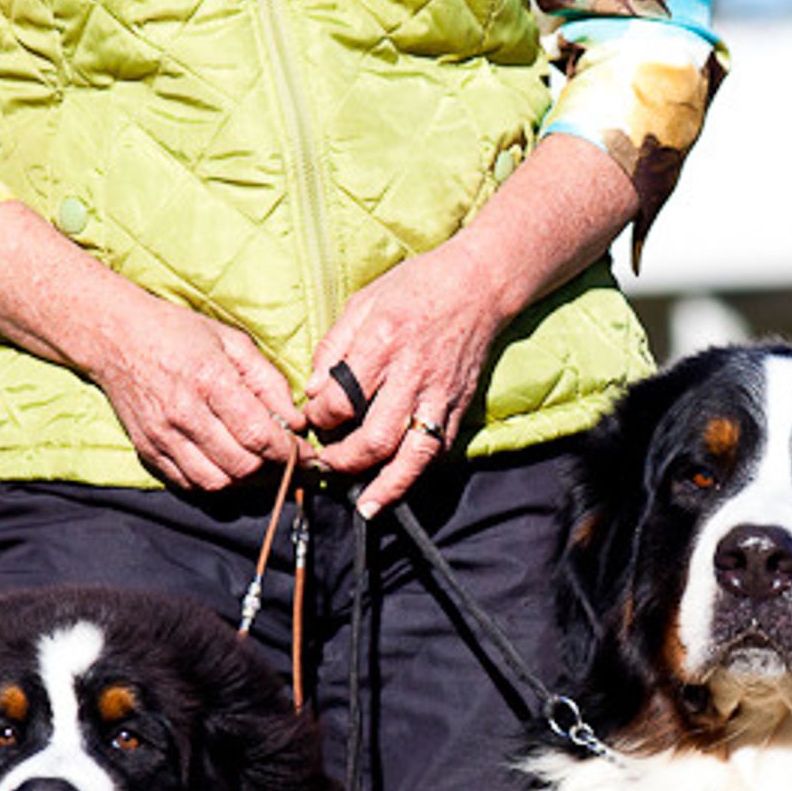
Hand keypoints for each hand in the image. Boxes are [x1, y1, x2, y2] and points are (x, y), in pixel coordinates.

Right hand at [86, 297, 303, 492]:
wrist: (116, 336)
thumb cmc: (178, 334)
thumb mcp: (232, 342)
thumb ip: (269, 382)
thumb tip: (296, 421)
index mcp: (209, 380)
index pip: (259, 435)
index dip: (289, 452)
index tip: (304, 453)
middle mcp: (184, 413)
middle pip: (242, 465)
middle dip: (270, 466)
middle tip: (280, 455)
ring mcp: (162, 436)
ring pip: (217, 483)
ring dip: (243, 478)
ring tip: (253, 460)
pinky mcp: (148, 450)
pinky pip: (190, 484)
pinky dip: (214, 481)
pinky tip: (223, 462)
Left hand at [303, 238, 506, 515]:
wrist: (478, 284)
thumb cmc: (416, 288)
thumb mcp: (363, 302)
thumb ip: (334, 346)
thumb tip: (313, 391)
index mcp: (382, 343)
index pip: (341, 400)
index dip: (320, 418)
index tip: (314, 419)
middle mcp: (412, 375)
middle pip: (375, 438)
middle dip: (345, 461)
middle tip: (328, 465)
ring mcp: (439, 395)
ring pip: (412, 455)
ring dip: (386, 486)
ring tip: (365, 505)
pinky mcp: (458, 406)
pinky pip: (437, 449)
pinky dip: (416, 473)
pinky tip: (397, 487)